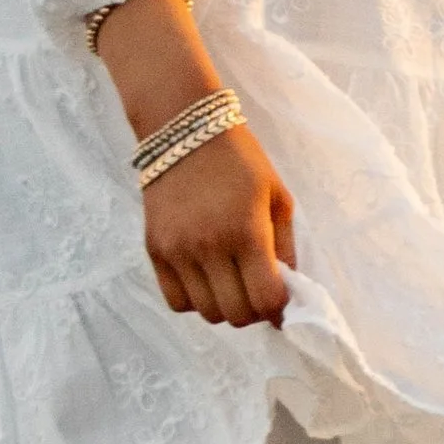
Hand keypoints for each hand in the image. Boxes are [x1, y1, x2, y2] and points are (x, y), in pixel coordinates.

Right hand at [93, 0, 296, 330]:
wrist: (184, 129)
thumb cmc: (241, 160)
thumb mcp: (278, 197)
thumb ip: (285, 248)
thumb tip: (288, 291)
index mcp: (247, 231)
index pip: (266, 299)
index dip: (279, 307)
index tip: (281, 297)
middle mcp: (210, 246)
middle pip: (235, 314)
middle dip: (254, 310)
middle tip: (257, 292)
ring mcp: (178, 251)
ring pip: (206, 312)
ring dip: (225, 306)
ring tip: (232, 284)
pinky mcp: (155, 250)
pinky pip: (176, 301)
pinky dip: (195, 300)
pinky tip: (206, 280)